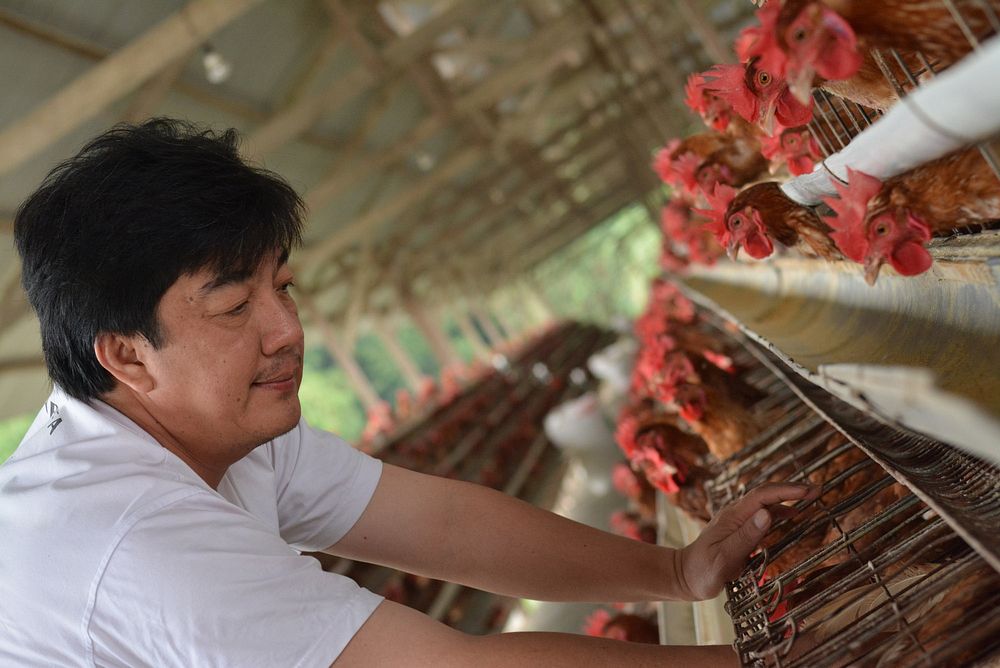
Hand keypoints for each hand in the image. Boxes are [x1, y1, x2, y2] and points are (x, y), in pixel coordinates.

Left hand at [675, 482, 818, 600]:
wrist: (684, 576)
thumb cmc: (703, 570)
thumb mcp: (725, 557)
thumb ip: (746, 536)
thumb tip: (767, 514)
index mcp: (732, 516)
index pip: (763, 496)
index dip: (786, 491)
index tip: (808, 491)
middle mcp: (735, 514)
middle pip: (765, 494)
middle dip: (791, 489)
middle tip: (817, 489)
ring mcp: (736, 521)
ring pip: (765, 503)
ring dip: (787, 498)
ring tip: (810, 497)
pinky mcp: (739, 530)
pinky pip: (762, 515)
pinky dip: (780, 512)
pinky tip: (792, 515)